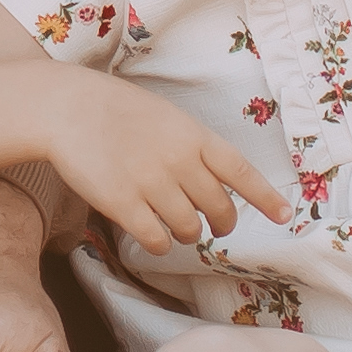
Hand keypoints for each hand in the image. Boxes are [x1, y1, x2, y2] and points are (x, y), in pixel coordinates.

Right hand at [40, 80, 287, 257]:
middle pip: (219, 209)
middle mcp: (178, 160)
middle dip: (220, 223)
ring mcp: (151, 183)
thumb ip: (193, 148)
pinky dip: (160, 243)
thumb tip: (216, 186)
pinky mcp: (123, 203)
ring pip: (189, 229)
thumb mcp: (167, 118)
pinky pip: (157, 240)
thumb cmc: (117, 111)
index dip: (265, 197)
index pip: (240, 171)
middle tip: (213, 226)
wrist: (67, 108)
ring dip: (187, 234)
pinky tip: (152, 234)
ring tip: (174, 224)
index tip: (284, 215)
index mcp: (193, 136)